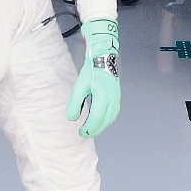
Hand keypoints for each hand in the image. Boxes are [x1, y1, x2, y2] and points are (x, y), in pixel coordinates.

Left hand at [67, 18, 120, 136]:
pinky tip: (100, 121)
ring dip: (102, 126)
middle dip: (95, 130)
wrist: (103, 57)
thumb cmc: (91, 71)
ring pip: (111, 118)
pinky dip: (107, 120)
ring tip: (92, 129)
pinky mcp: (118, 96)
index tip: (81, 132)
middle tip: (85, 134)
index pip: (97, 118)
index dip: (89, 128)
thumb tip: (72, 118)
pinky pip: (114, 113)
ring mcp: (117, 97)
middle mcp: (113, 98)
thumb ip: (75, 103)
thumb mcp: (79, 86)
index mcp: (103, 95)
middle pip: (105, 121)